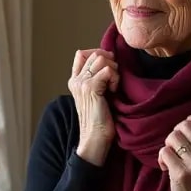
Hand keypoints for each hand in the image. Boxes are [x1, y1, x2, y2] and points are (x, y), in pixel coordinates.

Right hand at [68, 48, 119, 165]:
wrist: (95, 137)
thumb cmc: (100, 118)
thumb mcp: (98, 94)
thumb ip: (98, 78)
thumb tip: (110, 60)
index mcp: (75, 80)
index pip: (82, 53)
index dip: (99, 55)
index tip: (109, 69)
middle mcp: (76, 80)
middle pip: (95, 54)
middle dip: (110, 62)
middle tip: (114, 80)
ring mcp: (81, 83)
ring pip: (101, 59)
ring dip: (113, 70)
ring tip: (114, 85)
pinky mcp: (90, 88)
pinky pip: (107, 70)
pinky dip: (115, 78)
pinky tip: (114, 90)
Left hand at [158, 112, 190, 190]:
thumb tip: (183, 124)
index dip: (187, 122)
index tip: (184, 136)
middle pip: (183, 125)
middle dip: (174, 135)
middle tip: (175, 149)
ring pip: (172, 137)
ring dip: (167, 147)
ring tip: (171, 159)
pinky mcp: (181, 173)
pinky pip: (164, 152)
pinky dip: (161, 158)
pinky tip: (166, 168)